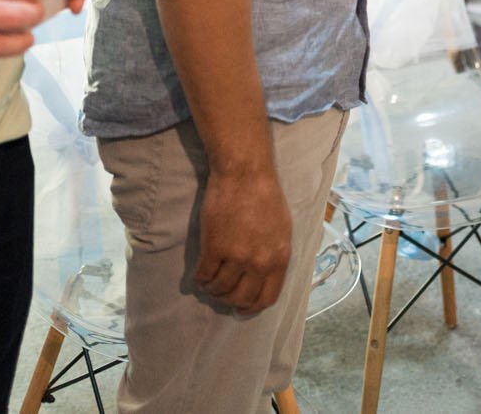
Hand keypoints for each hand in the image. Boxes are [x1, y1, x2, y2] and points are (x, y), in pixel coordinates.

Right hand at [194, 165, 291, 314]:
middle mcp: (259, 262)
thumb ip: (275, 254)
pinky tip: (198, 275)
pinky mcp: (214, 247)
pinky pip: (204, 275)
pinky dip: (199, 279)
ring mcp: (236, 256)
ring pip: (220, 289)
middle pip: (241, 298)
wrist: (245, 173)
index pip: (267, 298)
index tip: (241, 308)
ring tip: (208, 283)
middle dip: (229, 300)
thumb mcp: (282, 229)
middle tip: (221, 294)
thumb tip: (264, 274)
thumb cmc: (265, 195)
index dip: (251, 307)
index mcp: (279, 259)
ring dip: (212, 289)